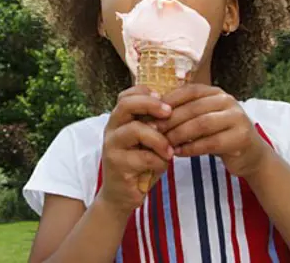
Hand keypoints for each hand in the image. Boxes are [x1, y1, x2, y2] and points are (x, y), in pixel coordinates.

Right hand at [99, 85, 173, 216]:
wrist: (122, 196)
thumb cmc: (140, 164)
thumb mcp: (147, 141)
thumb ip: (154, 125)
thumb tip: (178, 108)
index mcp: (119, 120)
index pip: (126, 95)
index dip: (145, 93)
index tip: (165, 100)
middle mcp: (111, 129)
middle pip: (126, 105)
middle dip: (150, 105)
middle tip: (169, 112)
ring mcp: (112, 146)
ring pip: (136, 130)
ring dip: (159, 139)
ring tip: (170, 151)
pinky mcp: (117, 165)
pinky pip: (144, 157)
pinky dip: (159, 161)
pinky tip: (162, 166)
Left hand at [155, 84, 271, 177]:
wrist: (250, 154)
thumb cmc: (219, 135)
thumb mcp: (203, 118)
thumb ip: (185, 112)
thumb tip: (151, 110)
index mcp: (216, 92)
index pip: (189, 91)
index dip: (168, 101)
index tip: (150, 113)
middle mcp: (228, 101)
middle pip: (193, 108)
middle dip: (170, 120)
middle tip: (152, 130)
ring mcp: (237, 118)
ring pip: (201, 124)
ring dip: (179, 134)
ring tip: (164, 143)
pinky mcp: (241, 137)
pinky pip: (211, 143)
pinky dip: (191, 148)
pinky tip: (178, 153)